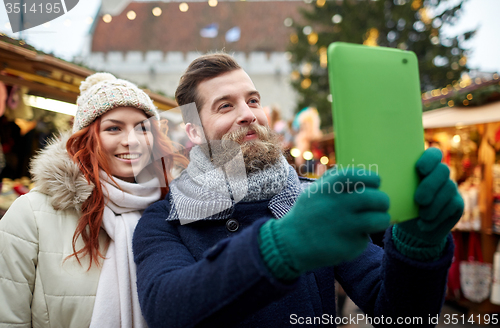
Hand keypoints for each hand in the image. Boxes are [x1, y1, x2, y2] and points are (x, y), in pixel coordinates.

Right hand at [264, 168, 390, 274]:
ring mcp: (345, 227)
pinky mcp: (349, 246)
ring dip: (382, 219)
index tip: (375, 184)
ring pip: (380, 219)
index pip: (363, 177)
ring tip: (375, 220)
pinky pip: (366, 238)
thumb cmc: (308, 213)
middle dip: (383, 201)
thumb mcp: (316, 191)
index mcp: (330, 189)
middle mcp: (339, 206)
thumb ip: (337, 181)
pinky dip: (361, 237)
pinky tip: (349, 237)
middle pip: (377, 199)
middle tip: (381, 204)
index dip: (373, 179)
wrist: (291, 243)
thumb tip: (365, 177)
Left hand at [396, 148, 463, 246]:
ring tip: (421, 216)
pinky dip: (436, 218)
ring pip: (448, 189)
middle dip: (430, 185)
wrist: (412, 231)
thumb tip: (384, 180)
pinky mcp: (457, 204)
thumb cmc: (400, 207)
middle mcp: (439, 174)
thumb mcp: (396, 195)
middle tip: (419, 199)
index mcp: (424, 167)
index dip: (429, 159)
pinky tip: (423, 225)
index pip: (433, 154)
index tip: (420, 169)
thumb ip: (396, 185)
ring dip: (433, 205)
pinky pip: (452, 206)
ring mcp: (450, 188)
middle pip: (442, 170)